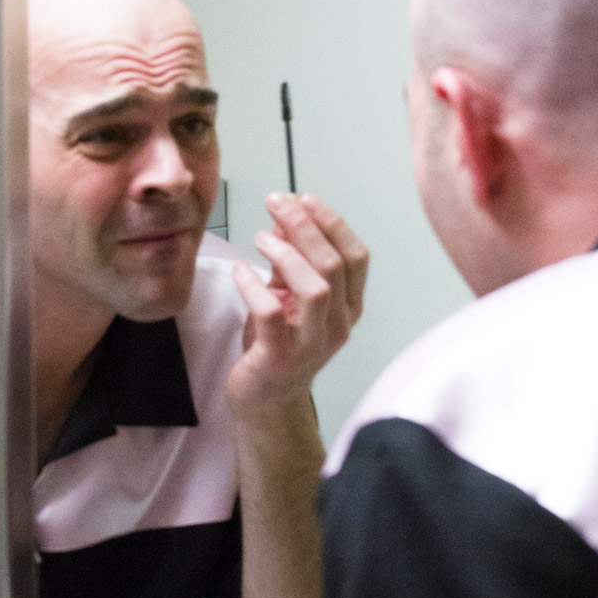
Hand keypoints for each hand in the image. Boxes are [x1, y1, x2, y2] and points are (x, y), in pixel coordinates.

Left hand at [227, 193, 367, 416]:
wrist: (265, 399)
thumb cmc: (278, 343)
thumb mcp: (288, 294)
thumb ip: (290, 258)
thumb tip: (284, 215)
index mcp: (348, 306)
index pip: (356, 256)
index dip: (332, 222)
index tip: (304, 198)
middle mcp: (338, 325)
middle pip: (334, 264)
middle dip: (304, 226)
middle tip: (275, 203)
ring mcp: (312, 344)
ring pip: (316, 288)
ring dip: (286, 254)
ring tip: (260, 238)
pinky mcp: (281, 357)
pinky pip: (271, 313)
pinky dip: (254, 286)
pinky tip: (241, 270)